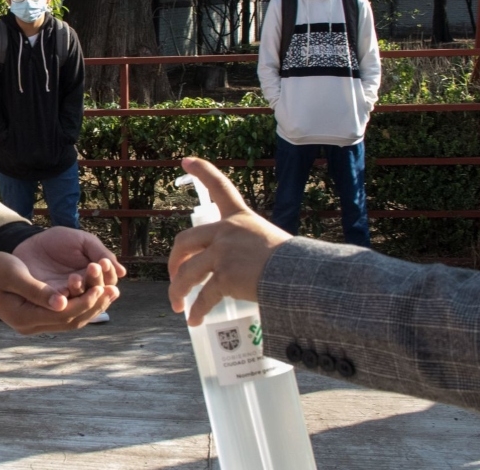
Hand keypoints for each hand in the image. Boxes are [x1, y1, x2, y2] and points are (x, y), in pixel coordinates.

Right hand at [0, 252, 118, 334]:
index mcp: (24, 317)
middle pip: (70, 321)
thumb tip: (62, 302)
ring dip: (91, 308)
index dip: (84, 302)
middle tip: (114, 291)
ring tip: (111, 293)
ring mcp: (34, 325)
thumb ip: (37, 289)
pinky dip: (81, 307)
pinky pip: (64, 317)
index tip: (101, 287)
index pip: (63, 314)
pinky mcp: (37, 319)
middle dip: (93, 306)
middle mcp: (31, 326)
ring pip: (70, 321)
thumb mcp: (14, 275)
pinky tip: (94, 295)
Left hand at [13, 227, 126, 297]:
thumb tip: (123, 272)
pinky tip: (63, 289)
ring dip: (80, 290)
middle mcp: (84, 290)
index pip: (109, 282)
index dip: (108, 274)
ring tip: (75, 277)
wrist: (29, 242)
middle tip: (92, 267)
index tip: (103, 262)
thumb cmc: (59, 240)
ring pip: (80, 302)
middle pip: (97, 294)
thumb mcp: (82, 241)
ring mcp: (67, 296)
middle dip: (96, 281)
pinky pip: (60, 305)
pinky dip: (63, 299)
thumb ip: (100, 253)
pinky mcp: (49, 300)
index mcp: (95, 276)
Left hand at [167, 157, 291, 326]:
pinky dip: (196, 311)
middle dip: (174, 261)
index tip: (185, 159)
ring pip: (187, 273)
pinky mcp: (225, 276)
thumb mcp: (270, 240)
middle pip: (184, 241)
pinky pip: (203, 296)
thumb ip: (249, 246)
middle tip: (174, 277)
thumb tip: (245, 266)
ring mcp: (223, 253)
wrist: (304, 277)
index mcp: (240, 218)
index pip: (219, 187)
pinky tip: (193, 320)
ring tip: (177, 305)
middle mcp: (227, 231)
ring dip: (178, 291)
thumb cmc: (297, 263)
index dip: (201, 171)